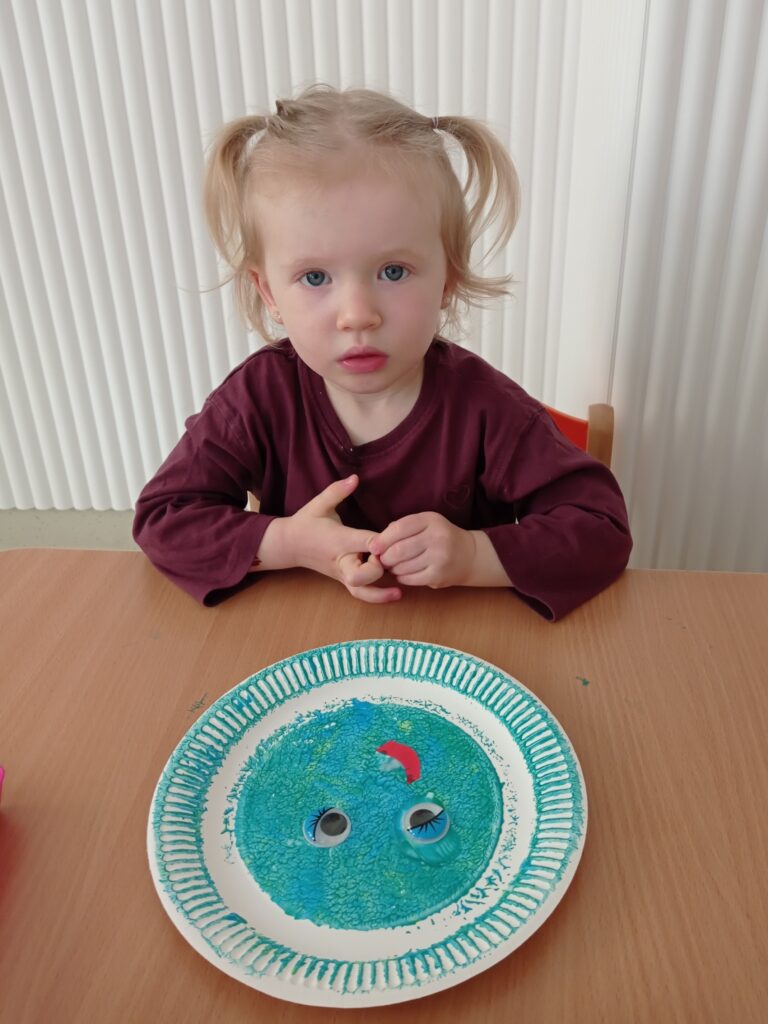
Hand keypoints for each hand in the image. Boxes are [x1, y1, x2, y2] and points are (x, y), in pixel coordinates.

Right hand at [260, 475, 401, 603]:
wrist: (288, 545)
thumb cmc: (306, 522)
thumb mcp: (319, 504)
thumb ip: (337, 491)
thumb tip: (355, 477)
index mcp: (338, 540)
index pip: (362, 542)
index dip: (379, 543)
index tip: (390, 539)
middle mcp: (341, 560)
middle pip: (360, 575)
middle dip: (377, 569)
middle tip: (388, 557)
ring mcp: (342, 573)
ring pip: (360, 590)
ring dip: (380, 592)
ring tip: (400, 589)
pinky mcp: (344, 580)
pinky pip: (361, 594)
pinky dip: (377, 597)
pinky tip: (396, 593)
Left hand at [368, 512, 477, 588]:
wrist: (469, 556)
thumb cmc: (439, 537)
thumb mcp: (425, 524)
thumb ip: (402, 528)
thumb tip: (375, 543)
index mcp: (431, 520)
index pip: (399, 528)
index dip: (382, 539)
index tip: (373, 547)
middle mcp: (437, 538)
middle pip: (399, 550)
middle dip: (386, 557)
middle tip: (383, 560)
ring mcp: (440, 558)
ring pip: (403, 566)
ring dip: (393, 569)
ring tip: (394, 566)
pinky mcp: (439, 575)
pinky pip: (410, 579)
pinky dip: (402, 577)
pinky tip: (404, 573)